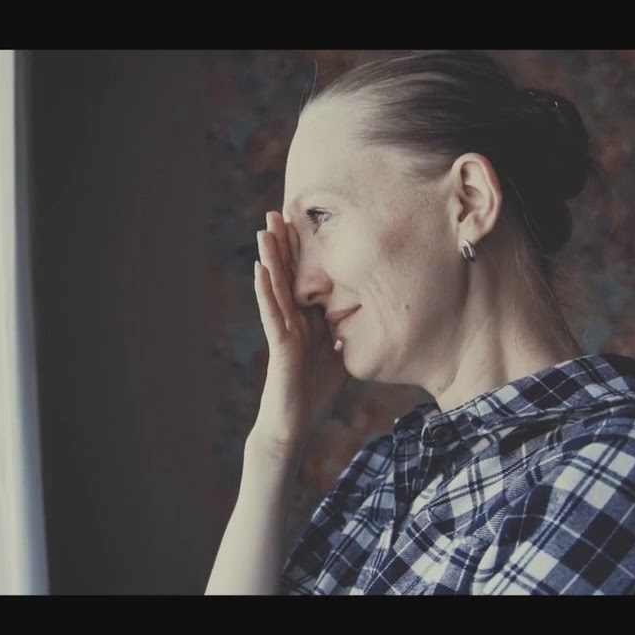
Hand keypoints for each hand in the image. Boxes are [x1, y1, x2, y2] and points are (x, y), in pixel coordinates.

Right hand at [250, 211, 350, 461]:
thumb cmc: (316, 392)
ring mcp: (283, 330)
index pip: (304, 276)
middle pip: (286, 274)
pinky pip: (271, 313)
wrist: (296, 423)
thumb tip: (374, 312)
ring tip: (263, 229)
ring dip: (269, 258)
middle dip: (283, 243)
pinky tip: (260, 269)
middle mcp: (292, 319)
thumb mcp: (342, 353)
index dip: (301, 250)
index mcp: (306, 318)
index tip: (302, 221)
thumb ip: (349, 331)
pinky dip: (265, 290)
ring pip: (275, 286)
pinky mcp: (279, 345)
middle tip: (277, 210)